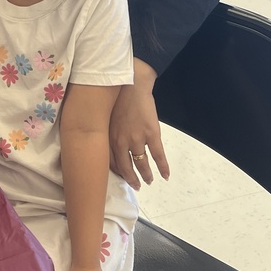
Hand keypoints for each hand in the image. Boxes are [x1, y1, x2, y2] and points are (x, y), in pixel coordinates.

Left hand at [109, 63, 170, 188]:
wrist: (132, 84)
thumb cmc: (117, 97)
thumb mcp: (106, 116)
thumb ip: (108, 131)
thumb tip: (109, 142)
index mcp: (108, 137)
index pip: (111, 162)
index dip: (118, 173)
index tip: (121, 178)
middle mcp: (121, 142)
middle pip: (126, 167)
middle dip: (131, 179)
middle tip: (136, 186)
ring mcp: (137, 139)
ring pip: (141, 164)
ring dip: (146, 175)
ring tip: (149, 181)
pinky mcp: (151, 134)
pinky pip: (158, 155)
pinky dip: (163, 167)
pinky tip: (165, 175)